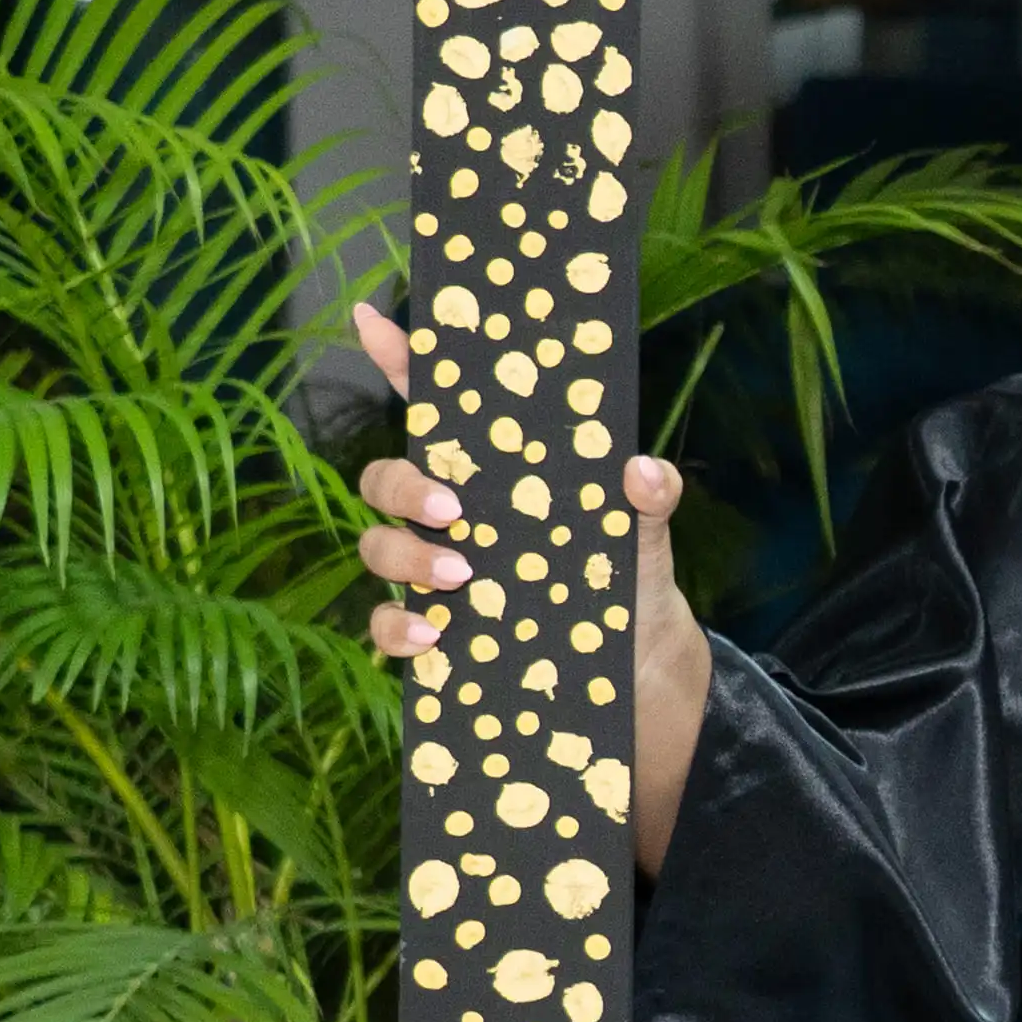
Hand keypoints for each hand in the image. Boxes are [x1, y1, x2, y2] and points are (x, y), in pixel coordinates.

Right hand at [357, 303, 706, 870]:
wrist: (647, 703)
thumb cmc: (633, 606)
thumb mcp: (647, 551)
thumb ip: (647, 505)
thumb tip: (641, 470)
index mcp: (503, 484)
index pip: (443, 414)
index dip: (404, 363)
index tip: (375, 318)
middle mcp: (461, 527)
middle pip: (389, 479)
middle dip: (403, 484)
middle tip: (454, 511)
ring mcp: (442, 585)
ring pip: (379, 548)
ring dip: (404, 555)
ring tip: (461, 579)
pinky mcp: (439, 647)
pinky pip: (388, 628)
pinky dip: (398, 628)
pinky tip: (431, 638)